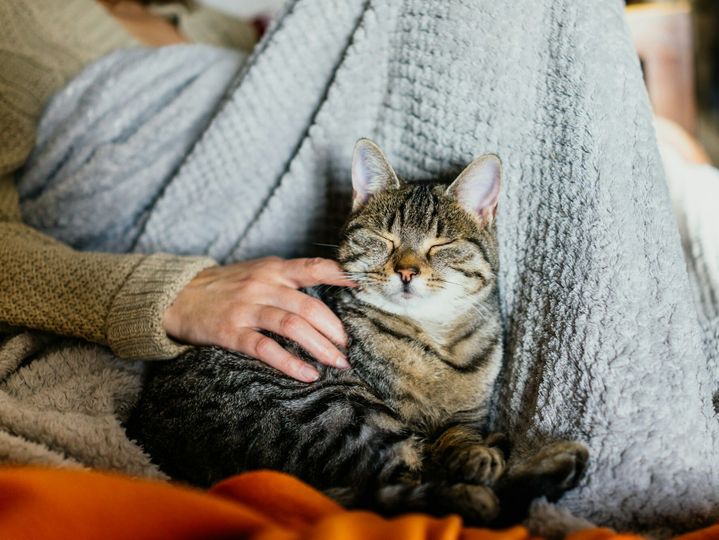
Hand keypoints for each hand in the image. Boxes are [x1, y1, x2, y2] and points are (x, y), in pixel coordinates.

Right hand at [163, 257, 354, 381]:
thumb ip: (288, 279)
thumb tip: (330, 288)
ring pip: (292, 326)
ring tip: (337, 363)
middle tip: (349, 347)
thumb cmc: (226, 286)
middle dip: (335, 330)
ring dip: (320, 347)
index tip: (364, 286)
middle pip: (309, 306)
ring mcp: (246, 308)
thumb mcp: (258, 272)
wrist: (178, 295)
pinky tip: (307, 374)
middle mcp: (263, 285)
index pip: (314, 267)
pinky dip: (290, 363)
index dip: (341, 275)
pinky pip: (265, 349)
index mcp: (274, 269)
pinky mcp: (231, 332)